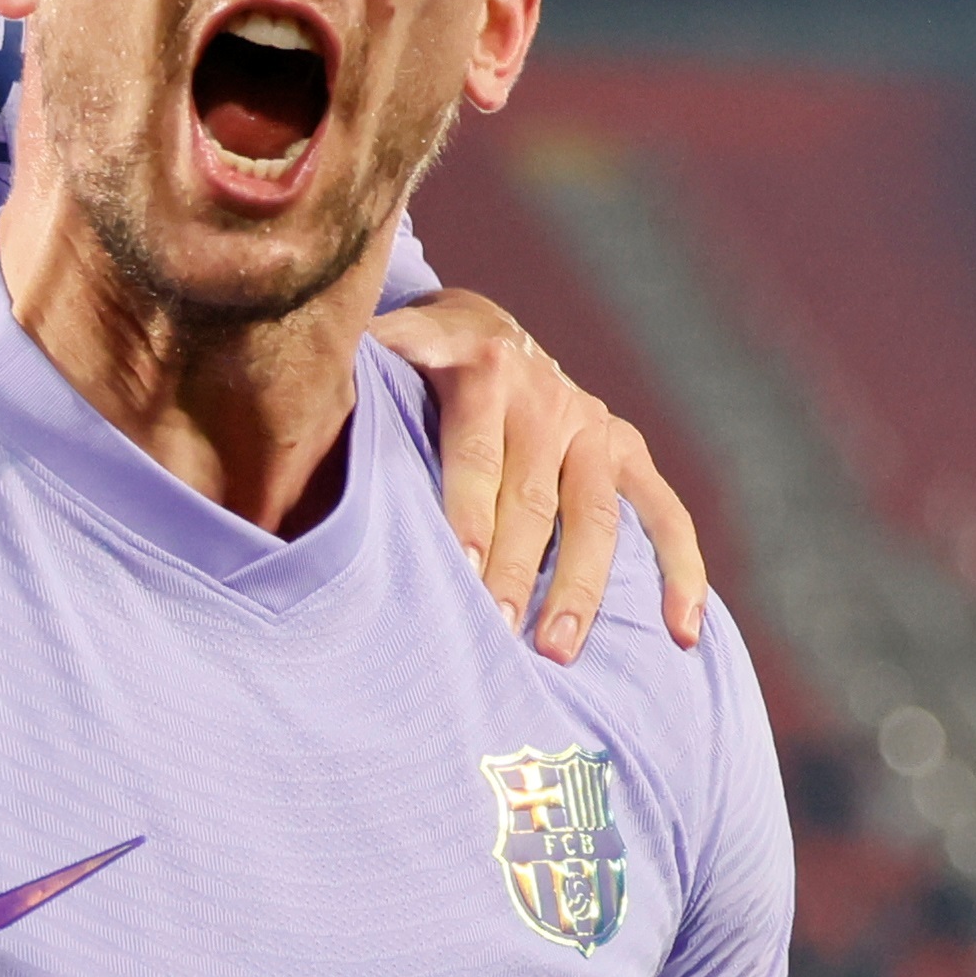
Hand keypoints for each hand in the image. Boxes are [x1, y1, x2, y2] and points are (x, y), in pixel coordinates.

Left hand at [369, 290, 708, 662]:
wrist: (481, 324)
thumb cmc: (410, 362)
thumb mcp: (383, 349)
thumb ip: (355, 379)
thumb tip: (295, 413)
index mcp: (478, 365)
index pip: (474, 450)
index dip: (468, 510)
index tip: (462, 568)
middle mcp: (545, 394)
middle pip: (532, 497)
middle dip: (514, 569)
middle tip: (496, 634)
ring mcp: (593, 424)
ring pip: (596, 517)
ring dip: (579, 588)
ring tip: (555, 652)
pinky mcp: (627, 451)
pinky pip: (665, 514)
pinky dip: (680, 572)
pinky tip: (680, 635)